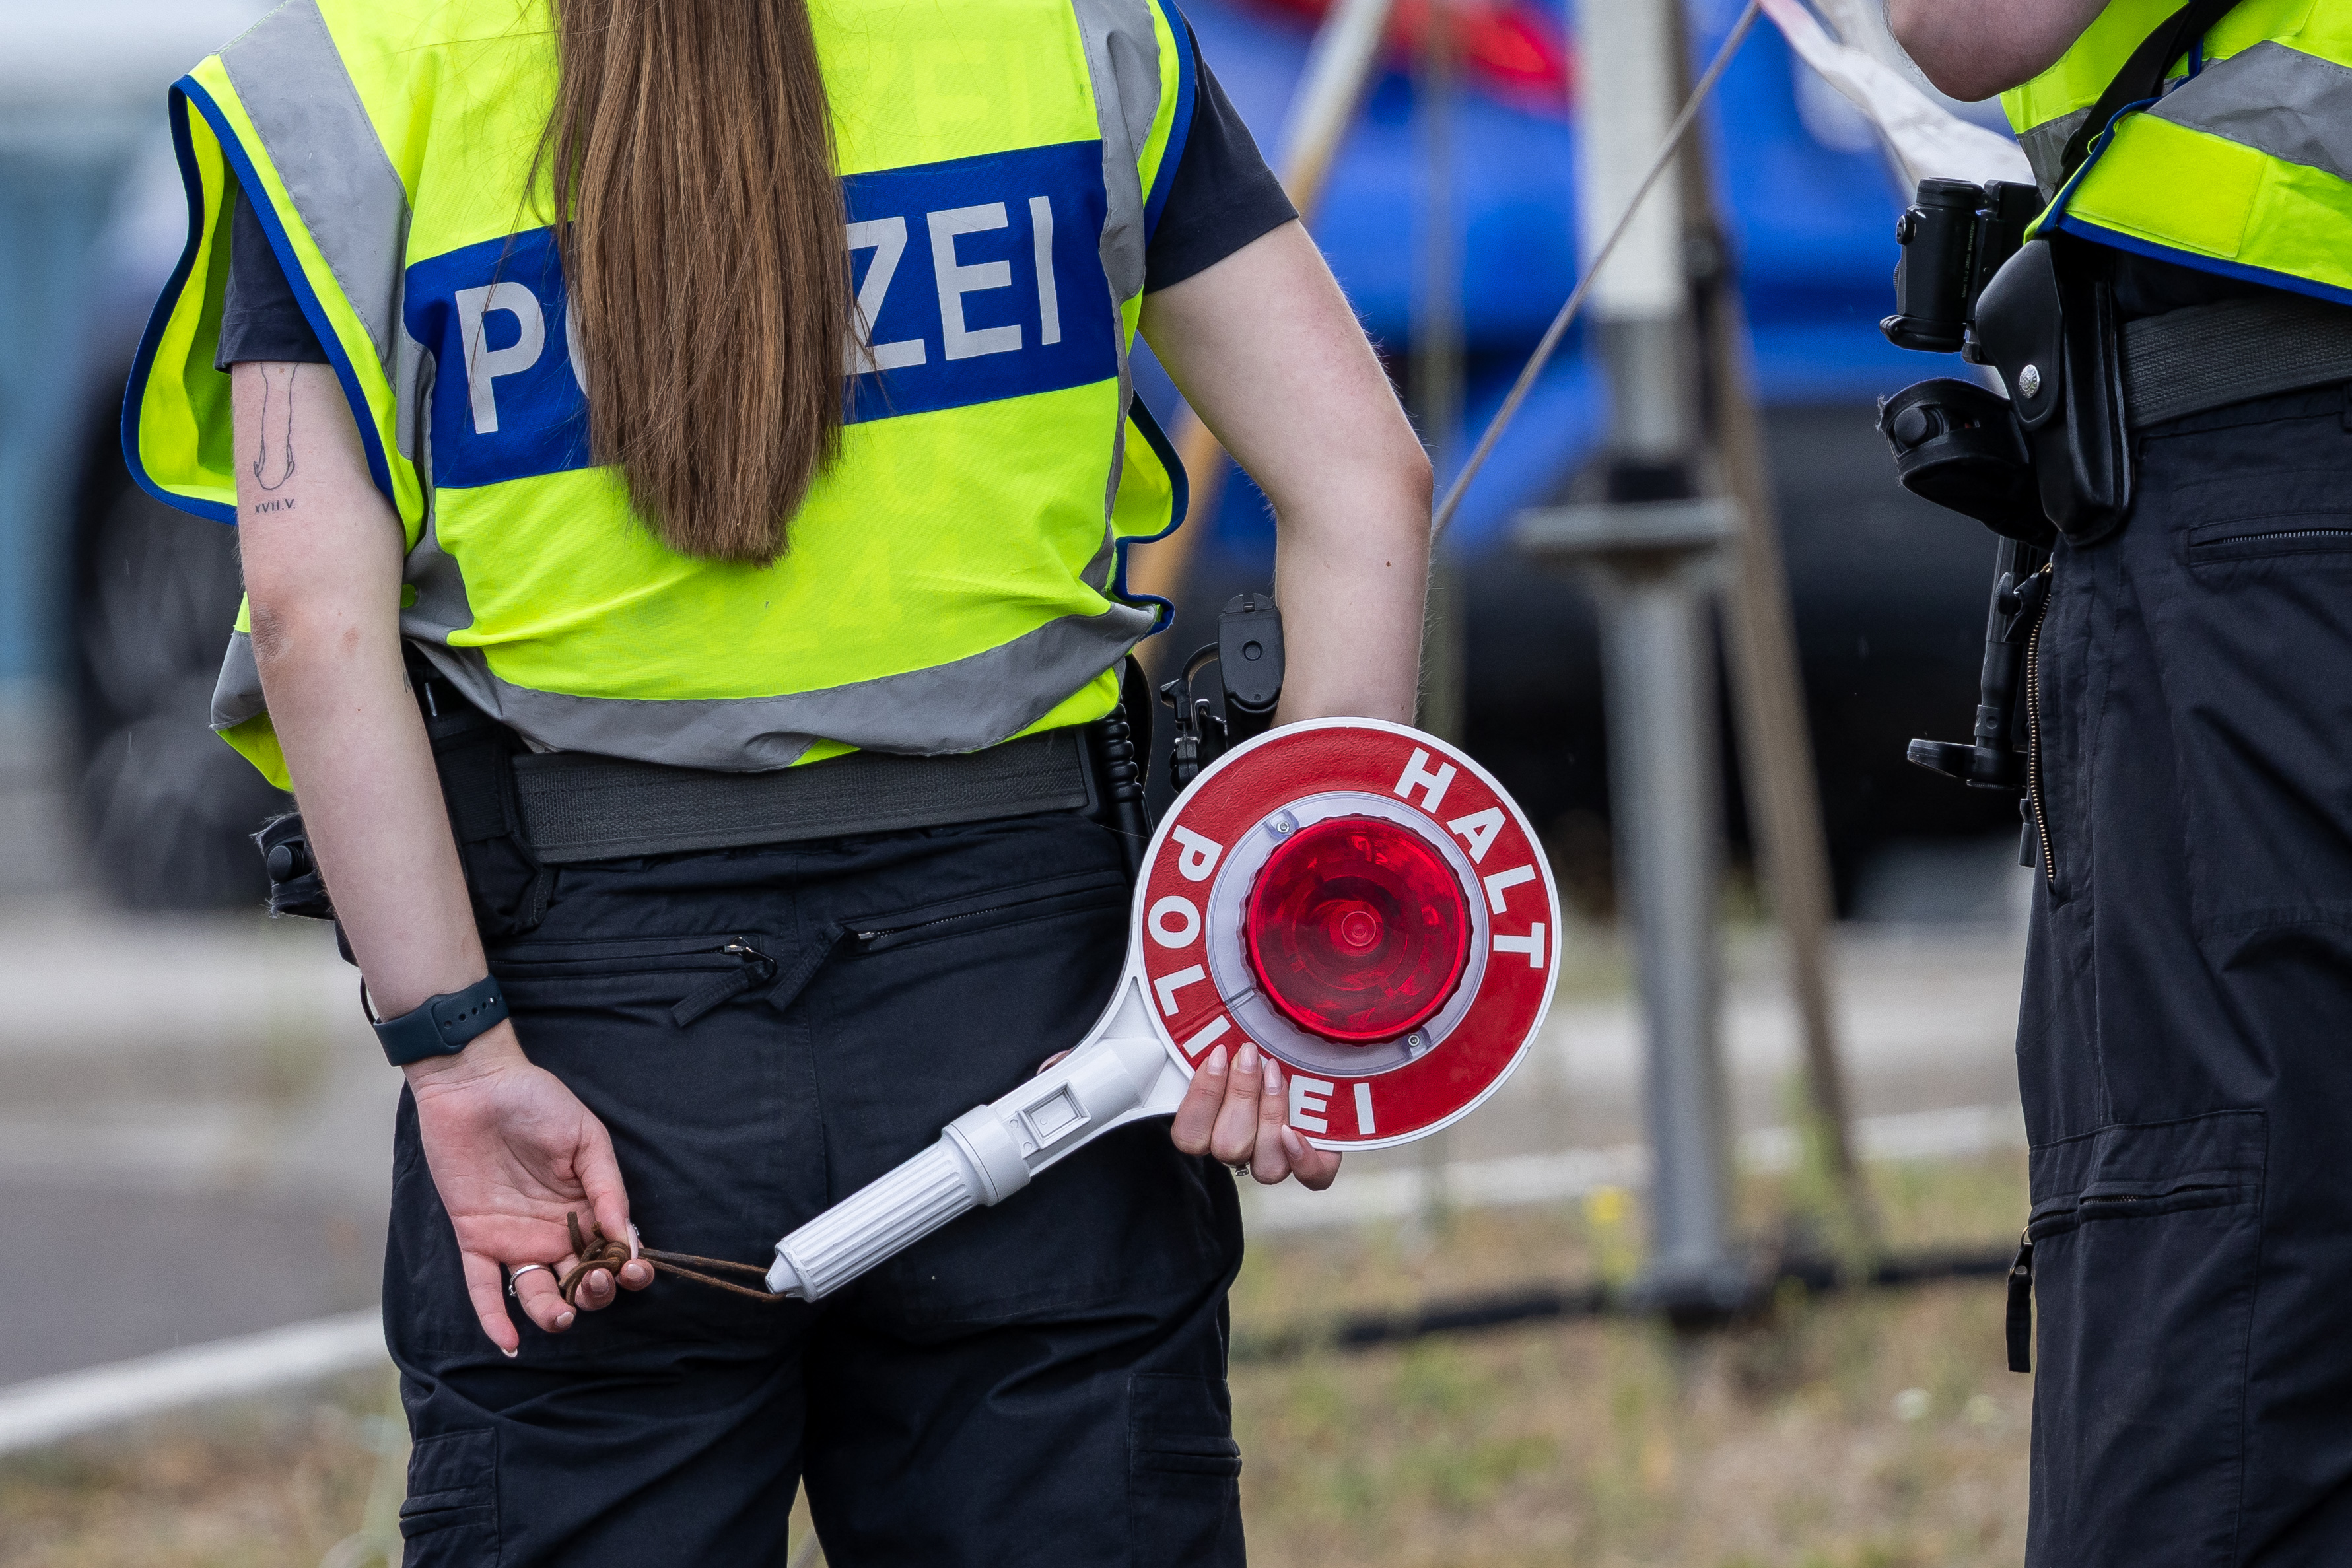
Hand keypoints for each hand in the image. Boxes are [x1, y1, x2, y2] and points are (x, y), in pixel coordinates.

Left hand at [406, 1024, 652, 1353]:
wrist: (476, 1084)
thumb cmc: (538, 1101)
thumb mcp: (586, 1138)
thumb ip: (607, 1187)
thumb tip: (626, 1236)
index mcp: (588, 1206)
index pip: (614, 1251)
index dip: (628, 1268)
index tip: (633, 1271)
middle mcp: (555, 1231)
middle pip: (580, 1280)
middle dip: (594, 1292)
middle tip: (594, 1283)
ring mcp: (515, 1238)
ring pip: (538, 1291)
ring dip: (552, 1311)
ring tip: (562, 1316)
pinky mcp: (475, 1238)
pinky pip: (484, 1287)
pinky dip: (494, 1318)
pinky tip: (509, 1343)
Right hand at [1169, 1042, 1341, 1189]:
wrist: (1308, 1037)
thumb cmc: (1263, 1038)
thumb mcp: (1229, 1033)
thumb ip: (1205, 1041)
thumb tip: (1203, 1040)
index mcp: (1210, 1126)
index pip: (1189, 1137)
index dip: (1201, 1099)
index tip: (1218, 1056)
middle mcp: (1242, 1147)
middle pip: (1228, 1149)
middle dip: (1240, 1096)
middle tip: (1250, 1056)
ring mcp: (1279, 1157)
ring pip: (1266, 1166)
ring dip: (1269, 1115)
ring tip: (1276, 1073)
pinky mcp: (1317, 1160)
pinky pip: (1312, 1178)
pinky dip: (1304, 1160)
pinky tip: (1296, 1132)